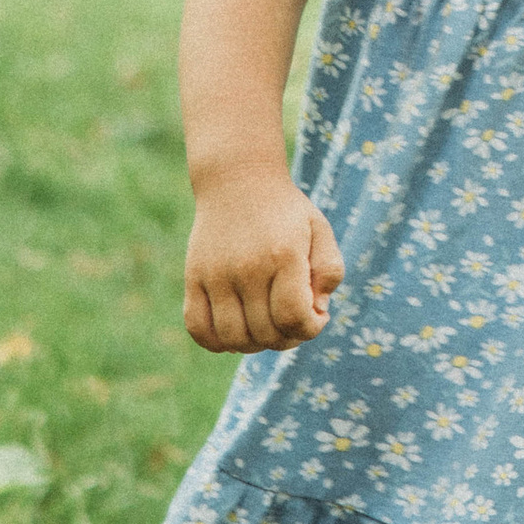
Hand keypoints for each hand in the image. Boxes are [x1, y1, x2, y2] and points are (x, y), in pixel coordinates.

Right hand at [184, 175, 345, 351]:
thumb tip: (318, 310)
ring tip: (265, 327)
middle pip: (265, 333)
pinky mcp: (193, 278)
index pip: (294, 317)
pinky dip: (216, 342)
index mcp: (283, 256)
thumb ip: (329, 270)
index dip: (310, 329)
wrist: (237, 179)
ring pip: (232, 338)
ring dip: (254, 345)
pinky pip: (198, 328)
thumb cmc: (285, 210)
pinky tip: (235, 330)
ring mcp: (216, 275)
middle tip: (292, 321)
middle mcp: (247, 268)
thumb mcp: (320, 229)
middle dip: (287, 338)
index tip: (315, 316)